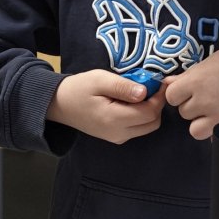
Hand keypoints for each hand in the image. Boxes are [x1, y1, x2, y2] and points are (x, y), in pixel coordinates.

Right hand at [47, 70, 166, 143]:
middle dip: (156, 104)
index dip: (159, 97)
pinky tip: (131, 101)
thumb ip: (122, 86)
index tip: (158, 81)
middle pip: (153, 122)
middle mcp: (118, 133)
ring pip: (147, 127)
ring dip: (150, 110)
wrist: (59, 104)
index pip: (150, 112)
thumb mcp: (99, 80)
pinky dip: (141, 116)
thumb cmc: (79, 89)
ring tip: (139, 92)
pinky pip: (138, 128)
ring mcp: (117, 138)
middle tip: (150, 86)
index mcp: (114, 119)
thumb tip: (145, 92)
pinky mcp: (116, 137)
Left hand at [162, 44, 218, 140]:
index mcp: (197, 81)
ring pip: (196, 130)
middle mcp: (204, 102)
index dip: (179, 92)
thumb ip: (190, 74)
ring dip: (202, 122)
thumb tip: (168, 82)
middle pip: (184, 112)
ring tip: (217, 110)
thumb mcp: (214, 60)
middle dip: (193, 105)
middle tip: (209, 96)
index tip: (189, 89)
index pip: (171, 96)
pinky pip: (216, 137)